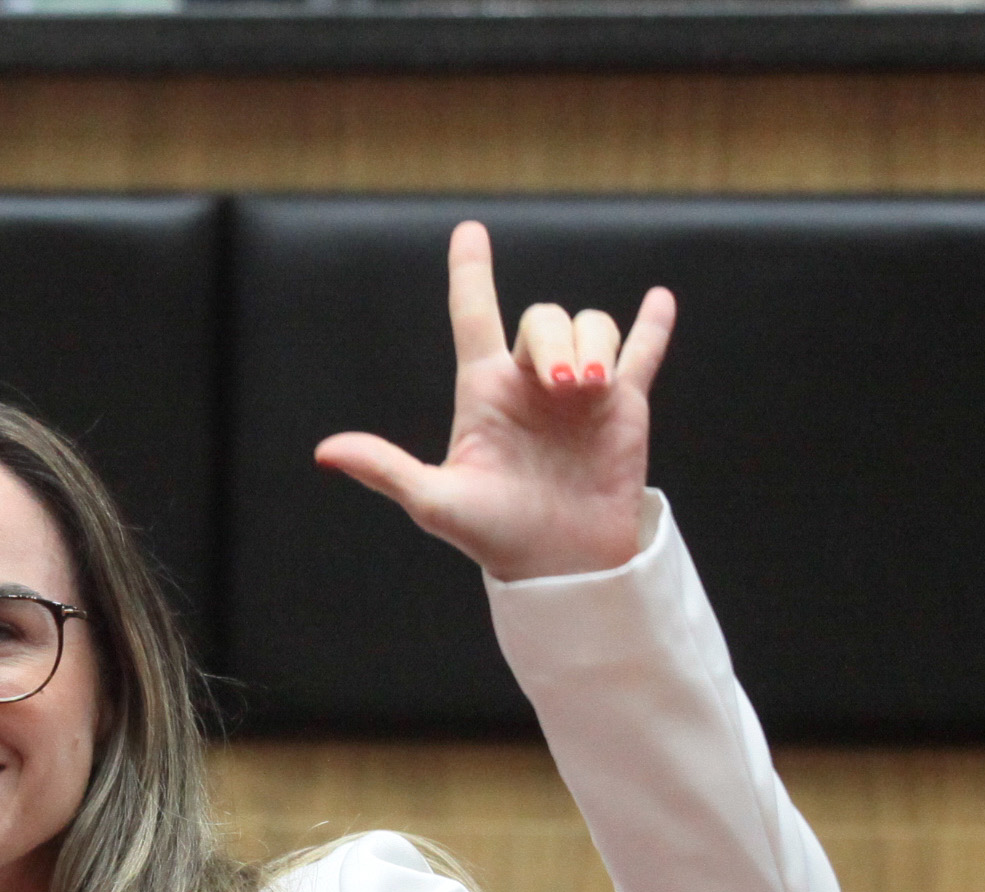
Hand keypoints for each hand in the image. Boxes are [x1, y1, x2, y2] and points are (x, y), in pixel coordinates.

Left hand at [314, 220, 669, 583]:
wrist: (561, 565)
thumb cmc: (495, 536)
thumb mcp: (437, 502)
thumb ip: (386, 469)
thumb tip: (325, 452)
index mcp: (484, 391)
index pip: (473, 315)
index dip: (470, 272)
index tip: (468, 233)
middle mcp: (530, 382)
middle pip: (544, 318)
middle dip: (556, 340)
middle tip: (565, 388)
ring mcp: (580, 390)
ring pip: (592, 326)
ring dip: (595, 345)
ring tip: (592, 391)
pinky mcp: (624, 404)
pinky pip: (642, 351)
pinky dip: (652, 325)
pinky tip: (659, 300)